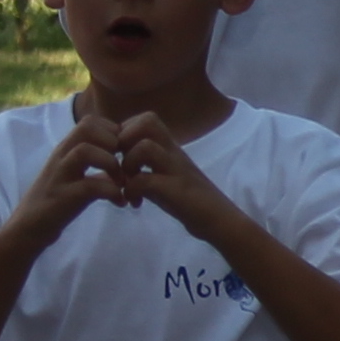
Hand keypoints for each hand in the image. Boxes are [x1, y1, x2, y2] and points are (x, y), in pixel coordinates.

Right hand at [5, 113, 135, 242]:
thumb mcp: (79, 175)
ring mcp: (60, 175)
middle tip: (125, 164)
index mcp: (67, 148)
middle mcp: (61, 156)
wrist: (29, 227)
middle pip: (87, 127)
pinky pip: (90, 186)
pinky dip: (112, 192)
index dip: (114, 132)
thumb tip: (125, 160)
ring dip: (112, 164)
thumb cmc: (58, 200)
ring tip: (122, 182)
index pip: (91, 121)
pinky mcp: (63, 197)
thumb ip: (98, 164)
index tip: (126, 153)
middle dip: (114, 142)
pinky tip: (120, 202)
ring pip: (84, 151)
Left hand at [100, 112, 234, 244]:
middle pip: (147, 121)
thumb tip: (118, 162)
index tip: (120, 155)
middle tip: (120, 164)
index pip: (146, 118)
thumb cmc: (191, 200)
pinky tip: (135, 202)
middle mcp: (174, 152)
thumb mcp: (166, 175)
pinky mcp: (176, 190)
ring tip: (126, 183)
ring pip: (146, 147)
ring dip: (127, 164)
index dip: (125, 132)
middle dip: (124, 141)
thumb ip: (147, 164)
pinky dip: (132, 191)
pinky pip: (145, 180)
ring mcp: (176, 169)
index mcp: (171, 147)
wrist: (220, 221)